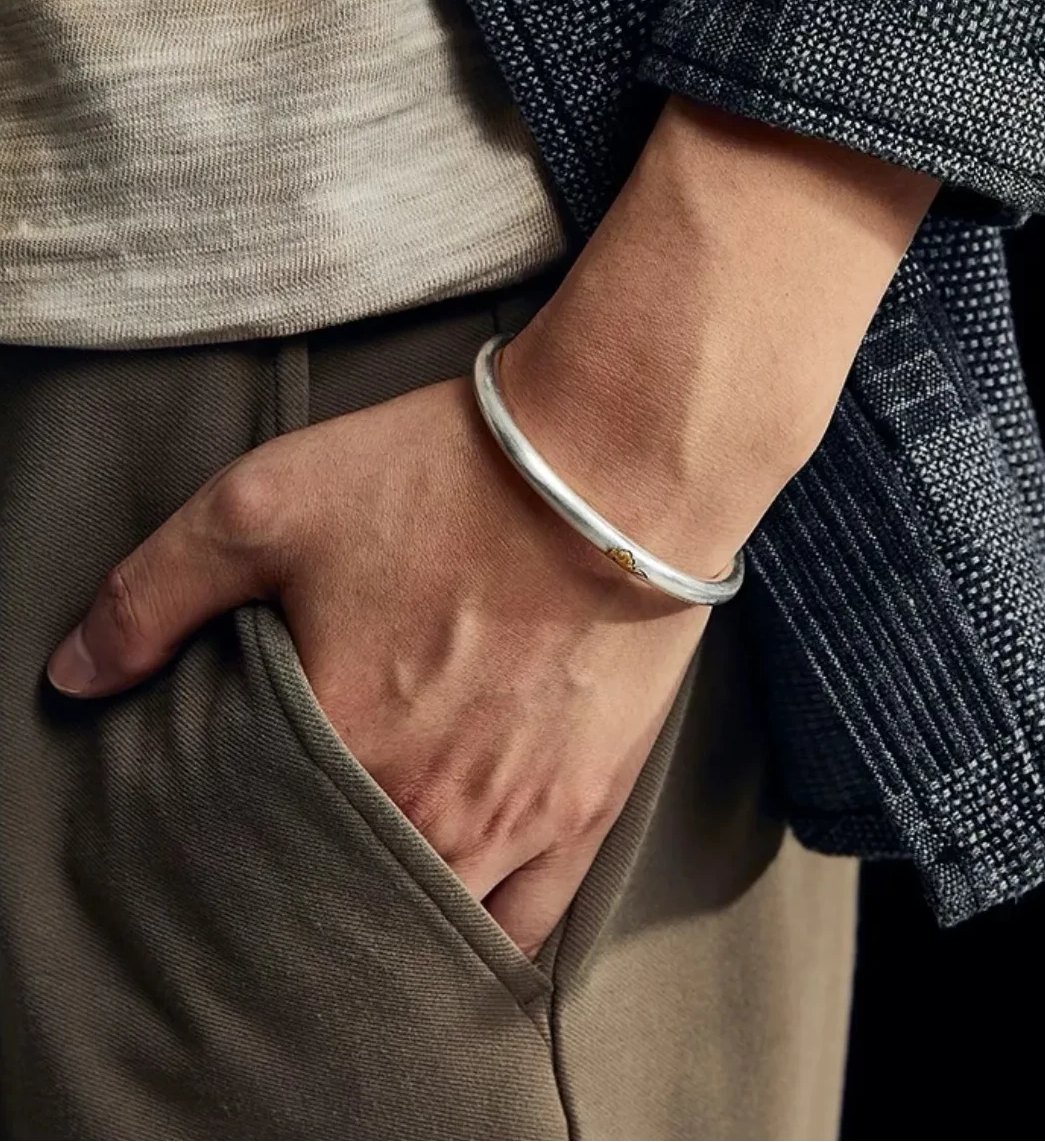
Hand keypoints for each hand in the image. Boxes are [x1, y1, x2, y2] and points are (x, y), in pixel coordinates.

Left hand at [46, 371, 708, 955]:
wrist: (617, 463)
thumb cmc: (449, 476)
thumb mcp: (269, 503)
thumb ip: (154, 593)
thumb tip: (76, 673)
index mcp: (342, 745)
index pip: (248, 840)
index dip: (224, 827)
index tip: (226, 802)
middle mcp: (428, 809)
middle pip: (337, 893)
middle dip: (302, 877)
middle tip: (295, 835)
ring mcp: (517, 823)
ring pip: (428, 922)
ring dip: (385, 915)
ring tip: (362, 880)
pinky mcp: (588, 808)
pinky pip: (527, 920)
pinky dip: (479, 932)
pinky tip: (452, 915)